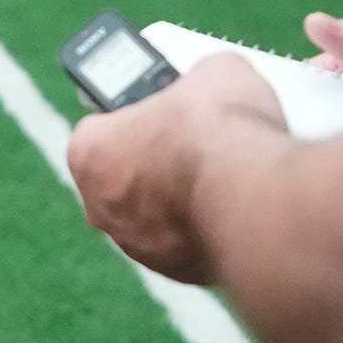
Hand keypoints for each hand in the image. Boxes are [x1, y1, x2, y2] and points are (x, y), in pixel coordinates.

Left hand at [65, 54, 287, 284]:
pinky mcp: (178, 270)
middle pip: (126, 175)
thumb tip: (213, 79)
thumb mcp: (211, 72)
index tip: (160, 108)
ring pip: (157, 214)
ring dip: (183, 196)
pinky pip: (190, 241)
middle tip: (197, 139)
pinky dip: (210, 225)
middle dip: (158, 158)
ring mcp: (137, 245)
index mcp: (88, 153)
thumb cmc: (217, 130)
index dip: (134, 114)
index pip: (100, 127)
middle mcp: (100, 207)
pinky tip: (238, 204)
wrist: (254, 196)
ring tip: (225, 171)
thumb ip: (198, 77)